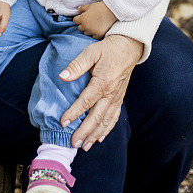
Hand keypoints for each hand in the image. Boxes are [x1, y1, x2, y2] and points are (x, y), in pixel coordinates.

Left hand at [59, 34, 142, 149]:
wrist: (129, 47)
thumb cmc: (108, 49)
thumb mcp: (91, 52)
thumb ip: (77, 65)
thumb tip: (63, 76)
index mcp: (103, 82)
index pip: (86, 101)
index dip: (74, 113)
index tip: (63, 122)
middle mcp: (111, 93)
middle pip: (97, 116)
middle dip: (85, 131)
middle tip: (74, 143)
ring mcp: (117, 97)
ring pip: (106, 120)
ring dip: (95, 134)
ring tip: (85, 146)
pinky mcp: (120, 98)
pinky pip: (114, 117)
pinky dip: (107, 129)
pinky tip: (100, 137)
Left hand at [73, 1, 117, 38]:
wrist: (112, 11)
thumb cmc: (100, 7)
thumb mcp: (90, 6)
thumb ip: (82, 8)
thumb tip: (78, 9)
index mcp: (83, 19)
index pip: (75, 21)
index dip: (78, 19)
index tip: (81, 17)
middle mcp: (86, 26)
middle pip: (80, 28)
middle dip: (82, 24)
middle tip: (88, 21)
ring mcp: (92, 31)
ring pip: (86, 33)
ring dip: (88, 29)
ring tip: (93, 24)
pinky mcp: (99, 35)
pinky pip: (93, 36)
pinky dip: (94, 33)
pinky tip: (97, 29)